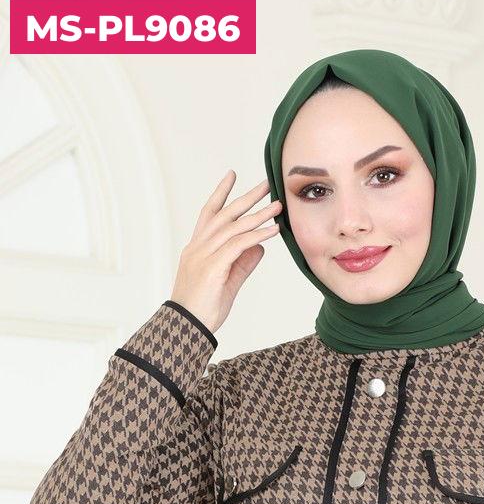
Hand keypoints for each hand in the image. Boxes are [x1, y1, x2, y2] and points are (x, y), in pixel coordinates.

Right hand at [169, 169, 282, 334]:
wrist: (187, 328)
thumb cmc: (203, 309)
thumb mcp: (228, 283)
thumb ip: (243, 264)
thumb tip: (260, 246)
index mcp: (197, 249)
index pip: (209, 214)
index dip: (221, 194)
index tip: (232, 175)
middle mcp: (198, 247)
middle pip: (223, 214)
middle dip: (245, 197)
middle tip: (265, 183)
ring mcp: (203, 256)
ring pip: (232, 227)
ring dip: (257, 215)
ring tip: (276, 206)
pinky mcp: (212, 268)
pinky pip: (238, 245)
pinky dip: (257, 236)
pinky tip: (272, 231)